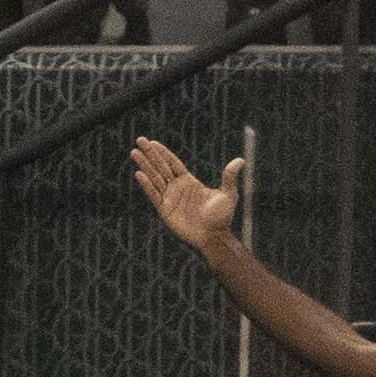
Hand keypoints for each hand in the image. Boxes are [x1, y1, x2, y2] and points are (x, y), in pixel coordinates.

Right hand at [131, 136, 244, 252]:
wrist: (214, 236)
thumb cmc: (222, 217)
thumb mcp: (228, 194)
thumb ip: (230, 177)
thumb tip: (241, 160)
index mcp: (189, 182)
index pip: (173, 163)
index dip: (163, 153)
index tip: (153, 142)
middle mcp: (177, 188)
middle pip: (161, 167)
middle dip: (150, 154)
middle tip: (139, 140)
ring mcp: (170, 198)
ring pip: (155, 178)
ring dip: (145, 165)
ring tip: (134, 152)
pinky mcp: (165, 210)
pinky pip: (153, 195)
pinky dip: (146, 185)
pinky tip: (139, 174)